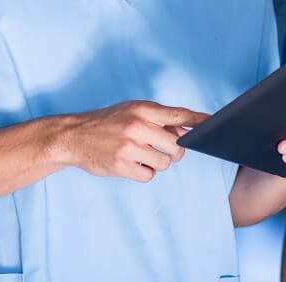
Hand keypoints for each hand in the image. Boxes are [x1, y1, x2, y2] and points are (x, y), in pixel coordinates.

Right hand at [59, 101, 208, 182]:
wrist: (73, 136)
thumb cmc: (107, 123)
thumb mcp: (131, 111)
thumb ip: (158, 119)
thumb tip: (186, 133)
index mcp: (142, 109)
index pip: (178, 115)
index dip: (198, 121)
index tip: (212, 124)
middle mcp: (137, 126)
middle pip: (175, 146)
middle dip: (172, 152)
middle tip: (159, 149)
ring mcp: (128, 146)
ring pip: (164, 163)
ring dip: (157, 163)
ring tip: (140, 155)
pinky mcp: (120, 165)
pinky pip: (148, 175)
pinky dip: (144, 172)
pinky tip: (131, 164)